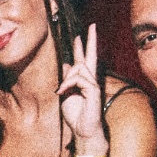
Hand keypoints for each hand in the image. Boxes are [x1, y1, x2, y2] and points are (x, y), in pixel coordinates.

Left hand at [58, 23, 107, 152]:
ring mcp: (93, 85)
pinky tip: (64, 91)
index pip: (84, 60)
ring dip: (67, 78)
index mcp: (83, 81)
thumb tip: (66, 64)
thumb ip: (67, 79)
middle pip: (90, 56)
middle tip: (92, 26)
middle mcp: (90, 80)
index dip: (82, 47)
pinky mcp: (94, 90)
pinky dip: (69, 84)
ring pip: (79, 68)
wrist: (83, 130)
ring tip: (62, 90)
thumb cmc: (75, 115)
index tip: (80, 35)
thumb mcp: (66, 94)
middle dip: (90, 41)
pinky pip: (80, 79)